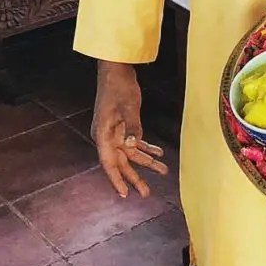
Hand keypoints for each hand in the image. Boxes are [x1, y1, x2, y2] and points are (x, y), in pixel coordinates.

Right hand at [91, 61, 167, 198]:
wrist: (116, 70)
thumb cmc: (119, 87)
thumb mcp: (128, 106)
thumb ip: (132, 126)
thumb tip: (133, 146)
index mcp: (102, 134)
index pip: (109, 163)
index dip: (116, 180)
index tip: (125, 194)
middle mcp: (107, 137)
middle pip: (121, 162)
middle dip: (135, 177)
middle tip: (147, 193)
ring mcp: (114, 132)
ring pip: (130, 153)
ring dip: (146, 162)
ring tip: (162, 171)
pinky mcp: (123, 125)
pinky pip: (135, 141)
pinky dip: (146, 147)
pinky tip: (158, 152)